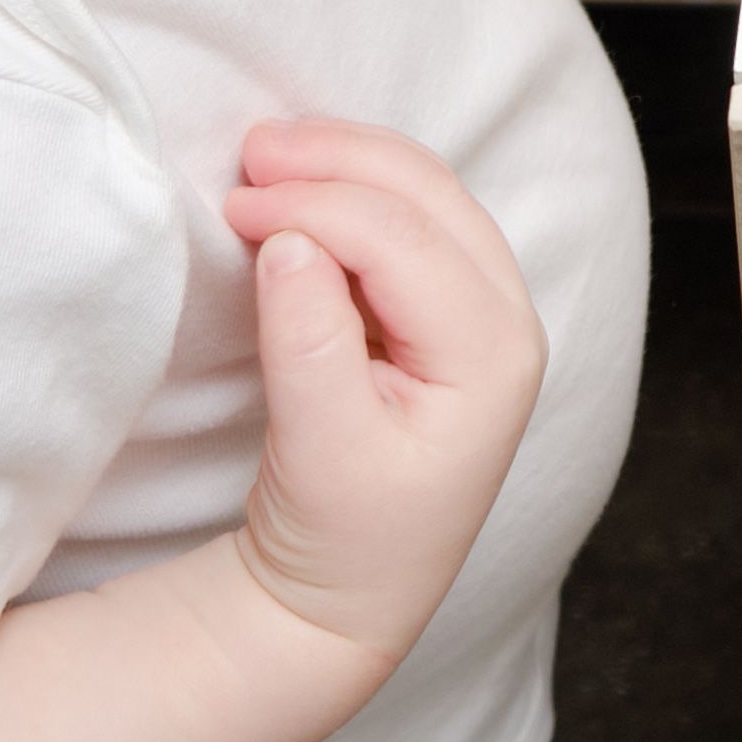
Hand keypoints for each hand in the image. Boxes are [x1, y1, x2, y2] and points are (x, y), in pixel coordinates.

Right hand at [218, 118, 548, 662]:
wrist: (353, 591)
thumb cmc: (347, 536)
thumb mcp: (321, 451)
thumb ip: (309, 343)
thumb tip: (289, 241)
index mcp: (494, 356)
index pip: (404, 242)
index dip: (318, 205)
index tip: (235, 205)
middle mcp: (507, 320)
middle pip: (430, 197)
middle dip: (341, 158)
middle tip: (252, 149)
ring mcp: (482, 310)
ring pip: (424, 196)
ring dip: (346, 164)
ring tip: (265, 156)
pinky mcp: (444, 310)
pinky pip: (407, 221)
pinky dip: (351, 192)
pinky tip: (296, 187)